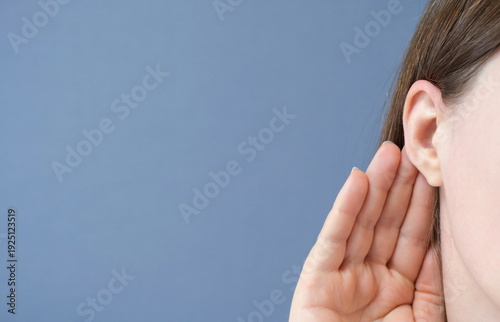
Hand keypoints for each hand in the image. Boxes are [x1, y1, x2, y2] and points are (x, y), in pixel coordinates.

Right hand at [289, 142, 444, 320]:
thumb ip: (432, 286)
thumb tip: (440, 246)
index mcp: (397, 289)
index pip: (411, 238)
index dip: (420, 205)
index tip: (431, 172)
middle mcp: (370, 277)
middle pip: (386, 223)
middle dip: (399, 187)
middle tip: (410, 150)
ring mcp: (342, 276)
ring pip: (361, 223)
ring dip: (375, 188)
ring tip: (389, 156)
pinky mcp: (316, 279)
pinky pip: (333, 239)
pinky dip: (344, 210)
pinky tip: (357, 182)